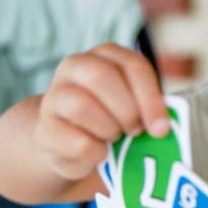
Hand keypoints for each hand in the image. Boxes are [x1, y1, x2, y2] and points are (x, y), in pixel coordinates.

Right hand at [33, 43, 166, 180]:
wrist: (68, 141)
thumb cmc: (111, 117)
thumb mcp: (132, 104)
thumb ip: (147, 107)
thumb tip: (163, 126)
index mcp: (105, 55)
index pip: (132, 65)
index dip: (150, 97)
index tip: (161, 128)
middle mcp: (75, 66)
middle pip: (101, 77)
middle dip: (127, 109)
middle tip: (136, 131)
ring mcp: (54, 96)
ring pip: (81, 105)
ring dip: (108, 129)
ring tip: (114, 138)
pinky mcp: (44, 129)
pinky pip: (74, 141)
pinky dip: (94, 152)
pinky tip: (99, 153)